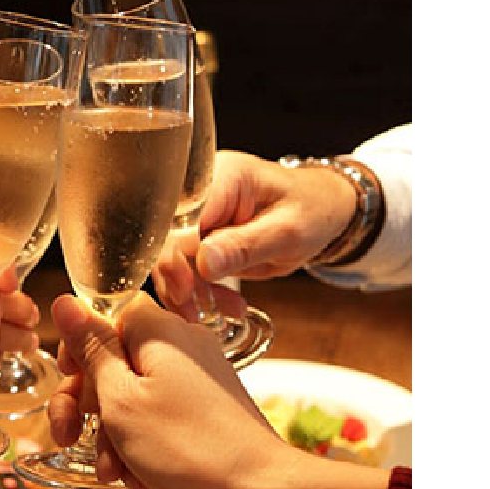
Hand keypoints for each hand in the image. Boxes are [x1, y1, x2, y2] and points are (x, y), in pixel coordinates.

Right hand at [48, 291, 389, 488]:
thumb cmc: (187, 446)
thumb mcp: (120, 398)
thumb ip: (91, 348)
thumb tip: (65, 301)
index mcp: (158, 330)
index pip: (105, 315)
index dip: (80, 349)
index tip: (70, 382)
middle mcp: (181, 343)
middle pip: (116, 357)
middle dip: (89, 403)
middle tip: (70, 436)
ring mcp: (198, 374)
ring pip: (136, 392)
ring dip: (115, 432)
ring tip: (114, 474)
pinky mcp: (209, 403)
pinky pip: (162, 411)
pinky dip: (144, 440)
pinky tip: (140, 476)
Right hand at [152, 150, 354, 311]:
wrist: (322, 209)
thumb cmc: (312, 209)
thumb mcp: (288, 232)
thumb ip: (245, 246)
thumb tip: (203, 262)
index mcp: (222, 177)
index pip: (178, 217)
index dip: (174, 255)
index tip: (185, 289)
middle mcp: (200, 191)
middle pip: (167, 239)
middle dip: (182, 280)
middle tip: (199, 311)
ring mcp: (196, 214)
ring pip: (173, 258)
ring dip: (193, 291)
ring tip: (227, 310)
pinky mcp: (198, 235)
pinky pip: (187, 266)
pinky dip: (201, 290)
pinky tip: (223, 305)